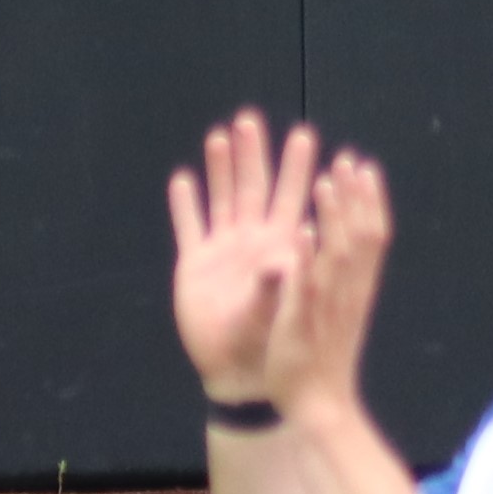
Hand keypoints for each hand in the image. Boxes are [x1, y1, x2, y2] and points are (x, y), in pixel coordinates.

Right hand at [168, 108, 319, 402]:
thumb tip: (300, 236)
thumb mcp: (286, 311)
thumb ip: (290, 274)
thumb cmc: (275, 346)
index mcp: (282, 248)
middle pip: (254, 187)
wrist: (242, 376)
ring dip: (220, 168)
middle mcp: (253, 243)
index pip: (295, 198)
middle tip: (253, 117)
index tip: (308, 135)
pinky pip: (189, 227)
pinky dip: (185, 204)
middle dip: (255, 153)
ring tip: (221, 134)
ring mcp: (223, 252)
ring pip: (221, 198)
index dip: (301, 168)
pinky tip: (184, 179)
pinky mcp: (195, 267)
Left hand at [256, 147, 390, 409]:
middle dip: (355, 196)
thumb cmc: (326, 356)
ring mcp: (326, 308)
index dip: (369, 199)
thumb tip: (342, 241)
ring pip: (336, 255)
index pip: (372, 236)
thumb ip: (342, 276)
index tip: (363, 165)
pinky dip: (304, 259)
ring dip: (333, 217)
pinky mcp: (301, 325)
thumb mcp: (340, 310)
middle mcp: (348, 294)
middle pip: (360, 236)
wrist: (320, 406)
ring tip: (325, 180)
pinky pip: (304, 288)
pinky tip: (298, 231)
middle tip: (348, 158)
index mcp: (356, 287)